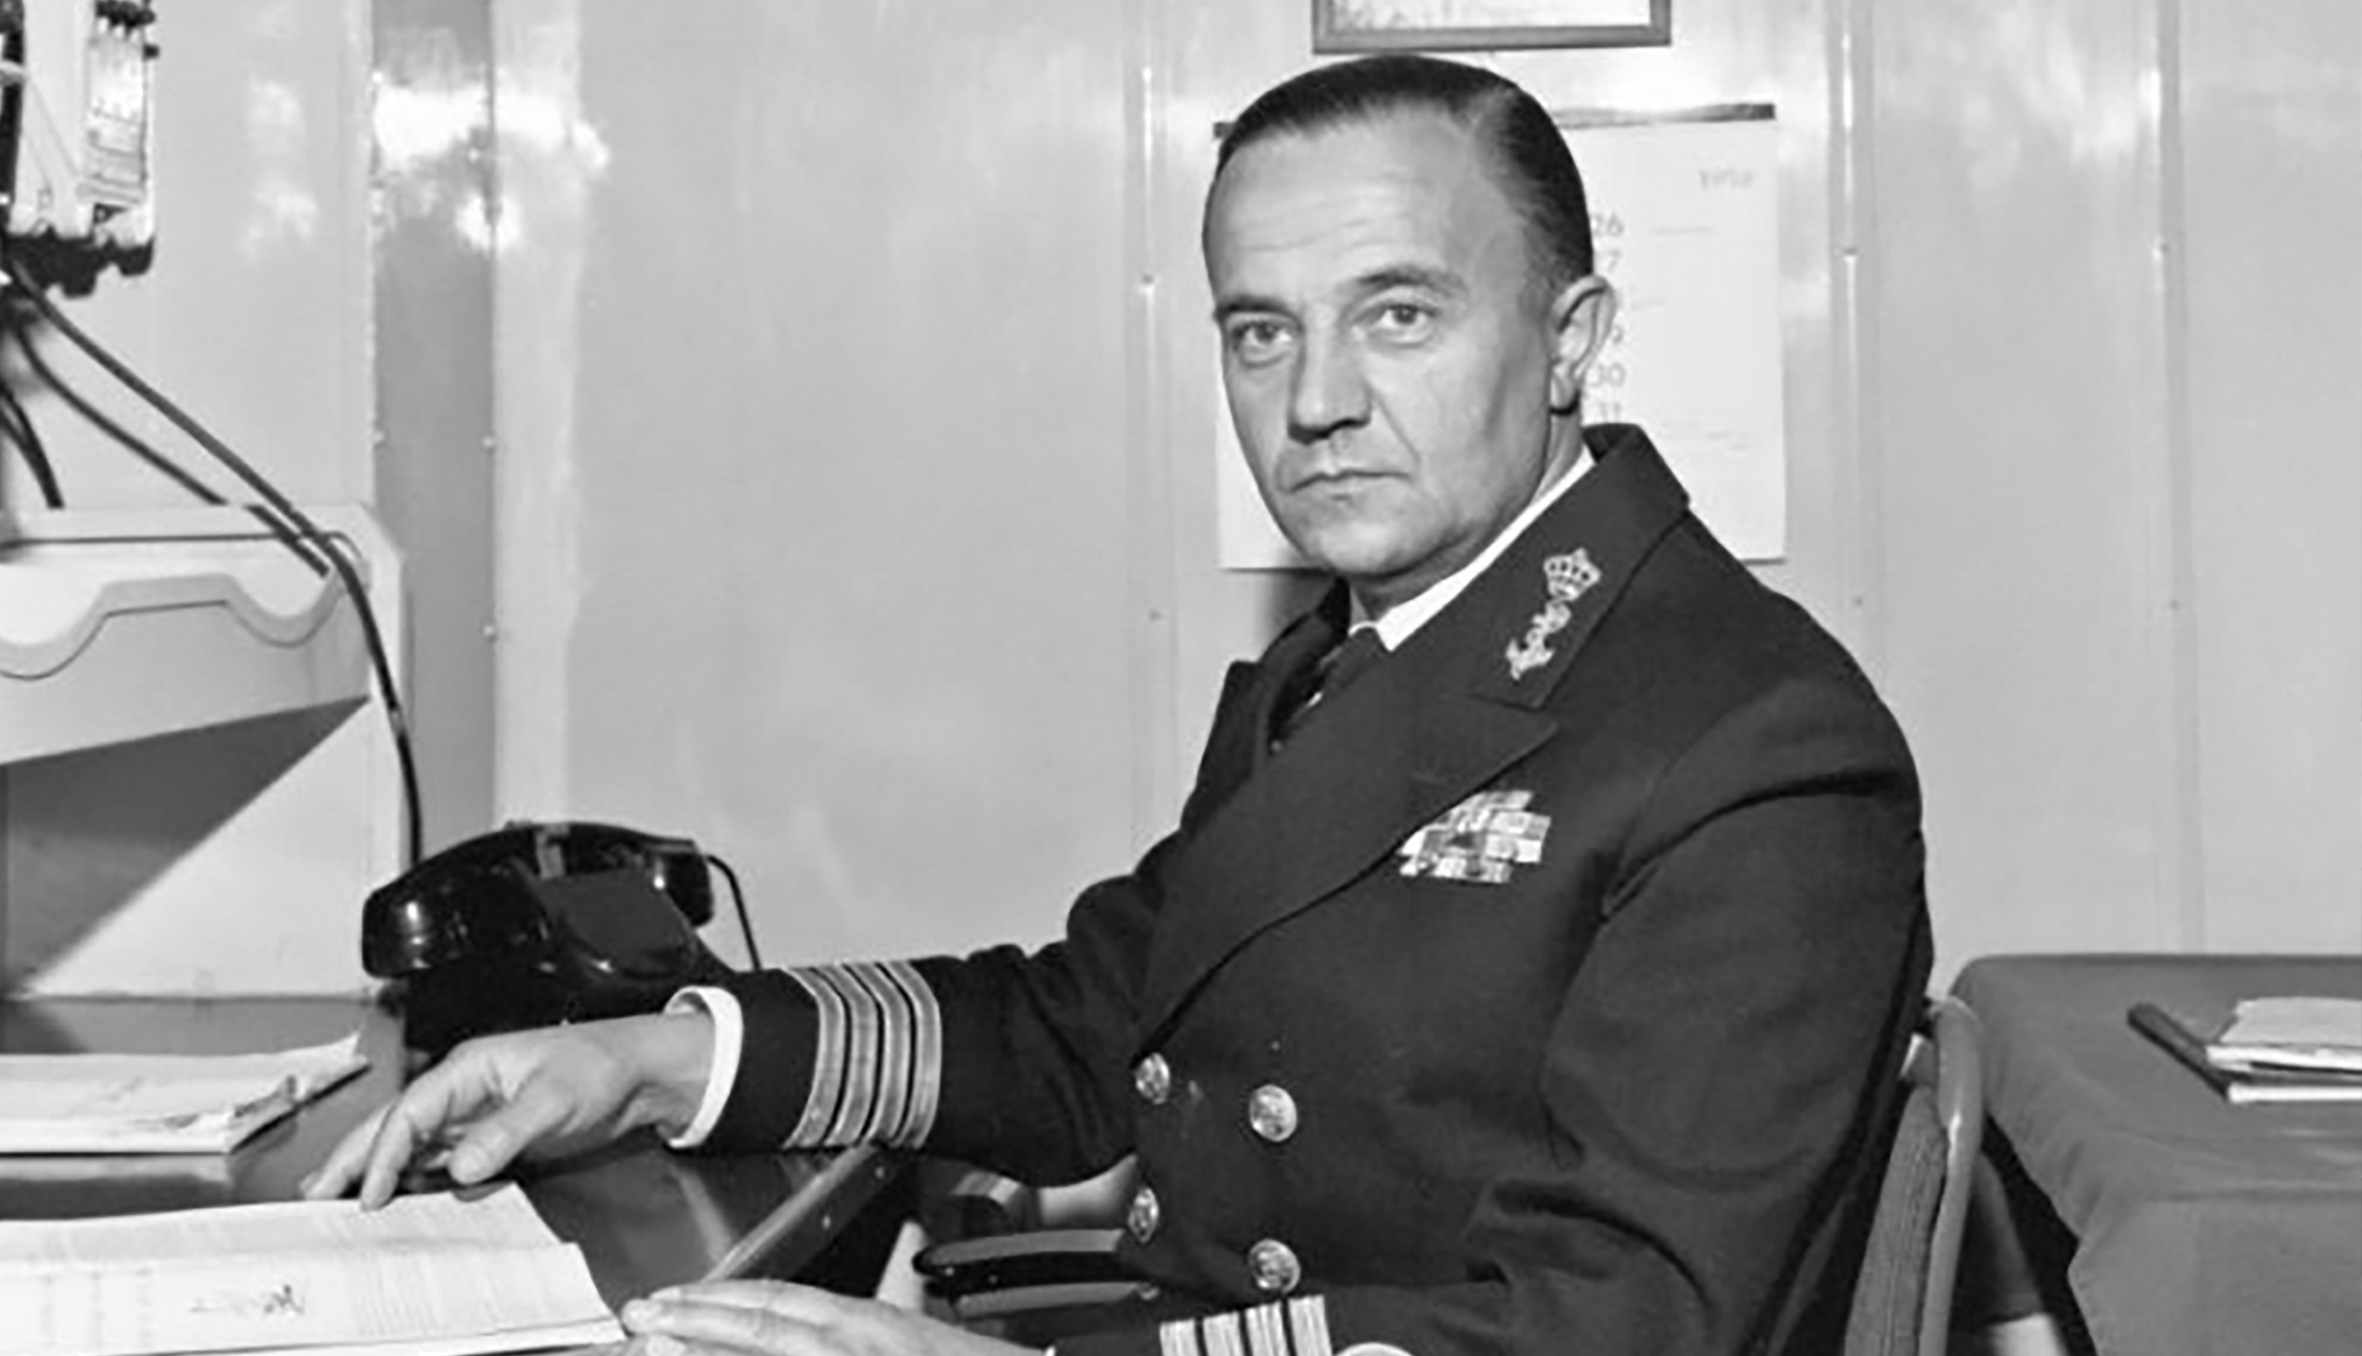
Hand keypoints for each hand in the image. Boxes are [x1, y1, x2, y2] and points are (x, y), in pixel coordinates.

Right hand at [301, 1011, 714, 1207]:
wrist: (640, 1071)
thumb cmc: (601, 1063)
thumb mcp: (555, 1099)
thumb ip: (505, 1131)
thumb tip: (461, 1166)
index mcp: (471, 1067)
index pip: (409, 1113)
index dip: (382, 1154)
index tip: (368, 1192)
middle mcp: (464, 1088)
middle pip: (395, 1124)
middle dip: (352, 1157)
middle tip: (317, 1194)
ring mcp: (474, 1111)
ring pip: (410, 1142)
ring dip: (373, 1168)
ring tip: (335, 1198)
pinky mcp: (490, 1133)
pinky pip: (438, 1157)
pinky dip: (409, 1176)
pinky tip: (393, 1196)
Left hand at [621, 1283, 1034, 1355]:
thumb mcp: (930, 1331)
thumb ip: (897, 1296)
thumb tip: (890, 1247)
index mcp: (876, 1324)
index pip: (781, 1301)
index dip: (720, 1297)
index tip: (669, 1300)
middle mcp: (862, 1345)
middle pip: (762, 1325)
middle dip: (693, 1320)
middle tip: (637, 1316)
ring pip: (769, 1351)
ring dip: (706, 1351)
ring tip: (651, 1347)